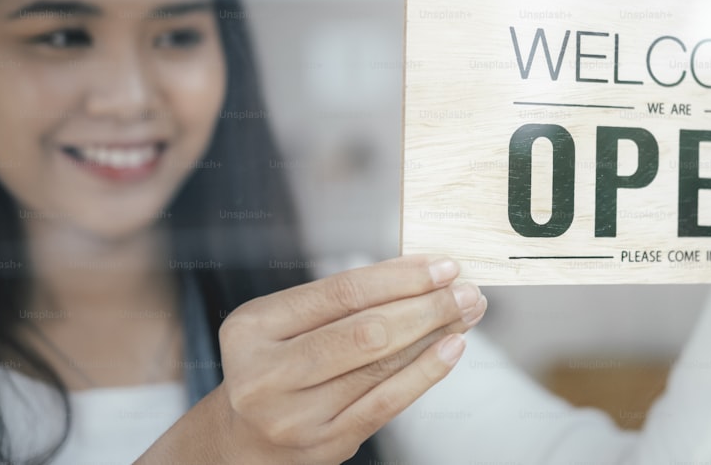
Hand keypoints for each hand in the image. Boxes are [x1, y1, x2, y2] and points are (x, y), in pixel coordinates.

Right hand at [138, 255, 486, 464]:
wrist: (243, 439)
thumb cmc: (277, 365)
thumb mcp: (284, 323)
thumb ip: (341, 300)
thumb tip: (422, 272)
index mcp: (253, 327)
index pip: (341, 292)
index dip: (400, 277)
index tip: (442, 265)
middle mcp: (267, 373)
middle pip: (366, 329)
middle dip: (427, 305)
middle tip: (466, 290)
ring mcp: (294, 416)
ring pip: (381, 364)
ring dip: (434, 333)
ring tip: (466, 313)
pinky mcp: (325, 445)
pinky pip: (387, 403)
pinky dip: (426, 372)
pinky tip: (451, 347)